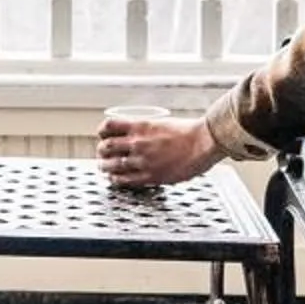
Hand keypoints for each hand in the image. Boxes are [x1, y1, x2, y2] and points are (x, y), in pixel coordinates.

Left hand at [97, 113, 222, 187]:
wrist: (203, 142)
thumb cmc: (189, 132)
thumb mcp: (162, 124)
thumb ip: (148, 131)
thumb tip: (140, 136)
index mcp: (140, 126)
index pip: (109, 126)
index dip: (102, 132)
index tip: (103, 135)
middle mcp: (137, 142)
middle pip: (106, 147)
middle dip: (101, 152)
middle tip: (102, 155)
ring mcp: (142, 160)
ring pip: (111, 165)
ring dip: (105, 167)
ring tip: (105, 169)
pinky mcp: (150, 176)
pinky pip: (125, 180)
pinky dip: (116, 180)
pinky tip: (116, 180)